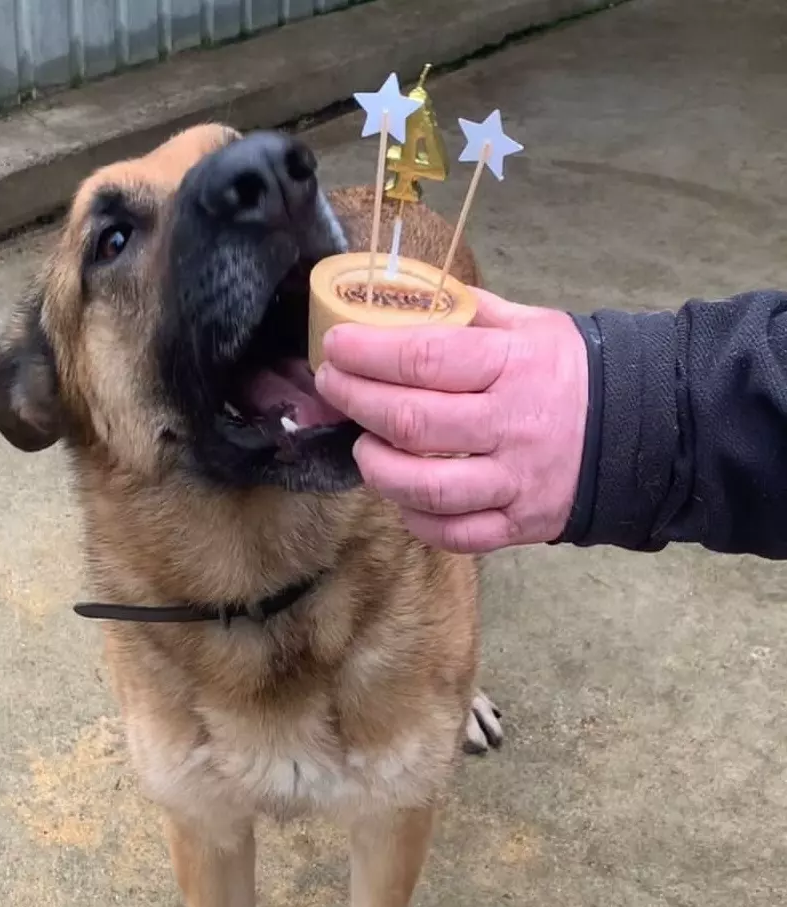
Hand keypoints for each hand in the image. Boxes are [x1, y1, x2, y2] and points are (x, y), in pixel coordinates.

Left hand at [314, 289, 588, 553]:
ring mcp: (516, 482)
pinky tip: (401, 497)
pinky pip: (455, 534)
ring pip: (427, 488)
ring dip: (378, 468)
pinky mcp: (520, 525)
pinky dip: (417, 520)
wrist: (647, 426)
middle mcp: (513, 426)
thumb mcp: (531, 325)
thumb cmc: (572, 372)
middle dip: (358, 403)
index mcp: (513, 366)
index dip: (368, 354)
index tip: (334, 347)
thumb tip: (405, 299)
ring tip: (364, 448)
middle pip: (413, 423)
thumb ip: (468, 314)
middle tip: (333, 388)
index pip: (426, 358)